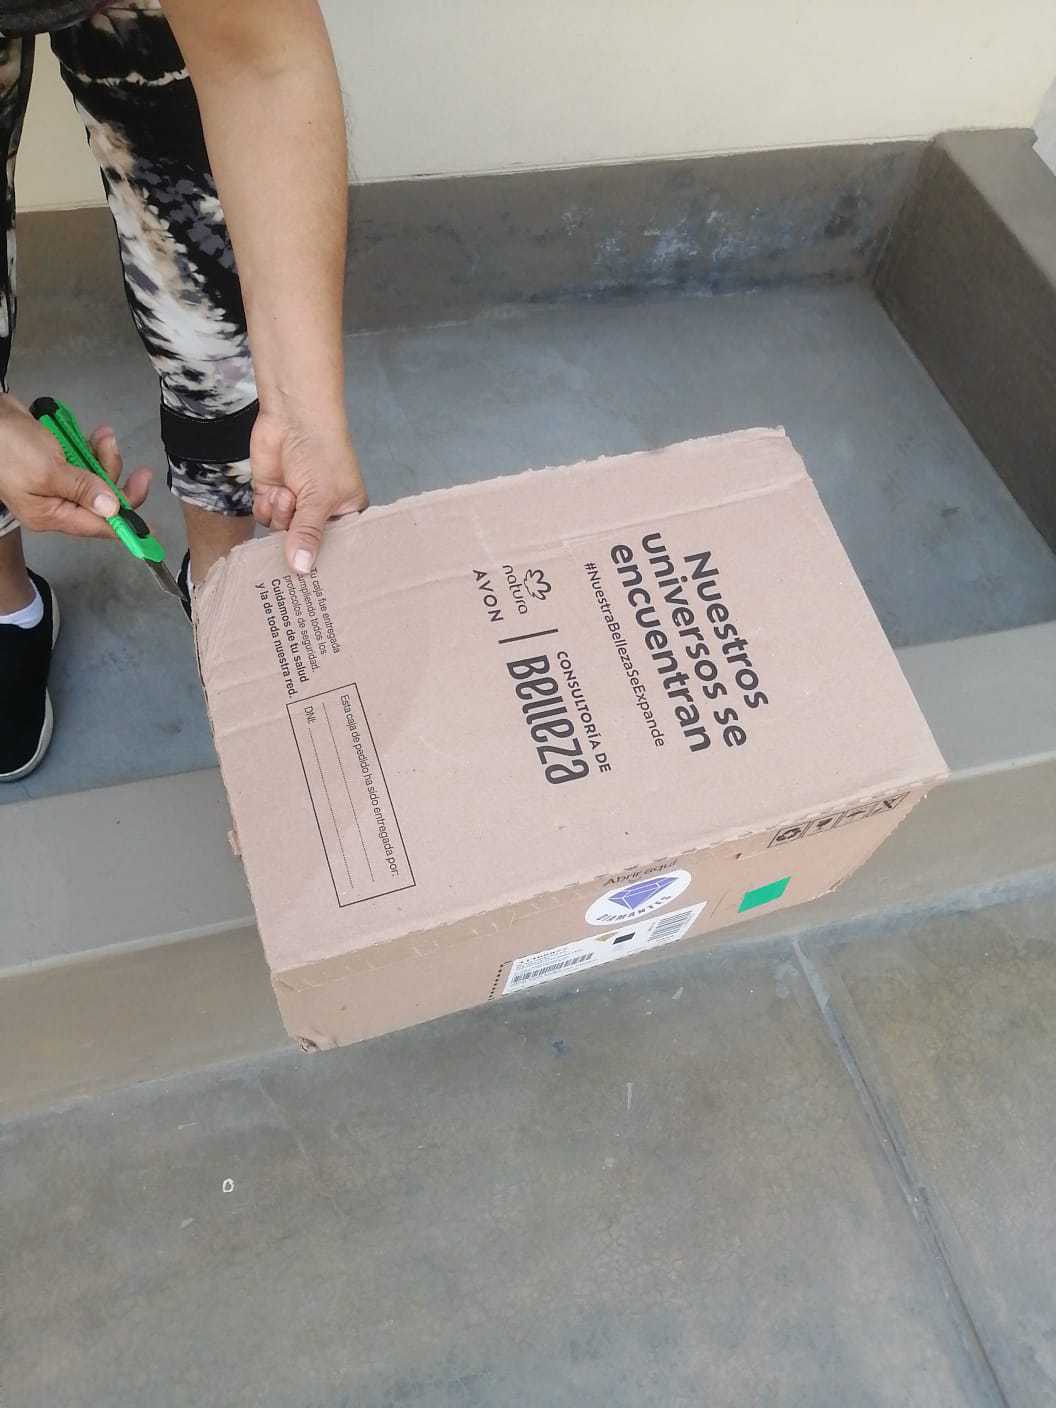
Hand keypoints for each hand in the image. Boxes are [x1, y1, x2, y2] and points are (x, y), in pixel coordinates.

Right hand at [0, 395, 151, 537]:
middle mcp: (56, 503)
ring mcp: (58, 482)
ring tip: (102, 435)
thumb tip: (112, 510)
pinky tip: (96, 434)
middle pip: (102, 501)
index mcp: (51, 514)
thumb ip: (83, 490)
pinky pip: (87, 461)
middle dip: (114, 475)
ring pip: (98, 477)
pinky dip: (94, 448)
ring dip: (105, 456)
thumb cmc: (9, 446)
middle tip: (119, 453)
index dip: (125, 526)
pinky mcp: (58, 462)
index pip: (97, 526)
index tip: (151, 530)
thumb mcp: (48, 471)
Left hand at [249, 407, 367, 573]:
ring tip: (288, 493)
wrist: (293, 416)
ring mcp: (294, 504)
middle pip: (303, 544)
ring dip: (281, 514)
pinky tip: (275, 490)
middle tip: (291, 548)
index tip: (316, 580)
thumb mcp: (320, 498)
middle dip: (295, 540)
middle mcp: (319, 512)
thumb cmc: (321, 452)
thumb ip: (308, 533)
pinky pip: (265, 517)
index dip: (324, 561)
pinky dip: (267, 506)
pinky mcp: (272, 495)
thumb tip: (301, 569)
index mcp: (344, 513)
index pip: (335, 548)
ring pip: (280, 532)